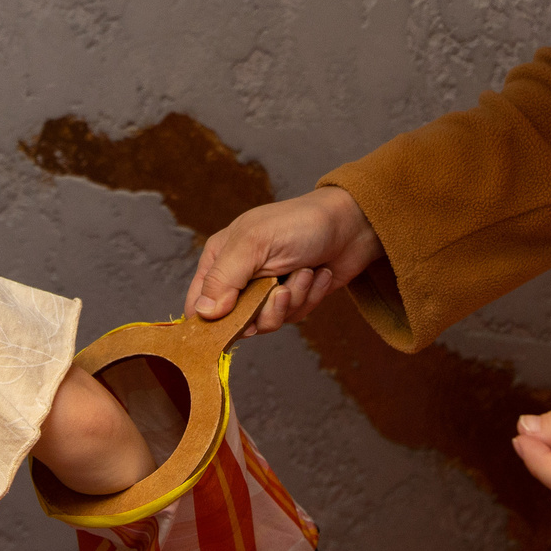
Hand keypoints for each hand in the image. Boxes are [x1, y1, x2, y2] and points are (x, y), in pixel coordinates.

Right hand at [186, 185, 381, 335]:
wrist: (352, 225)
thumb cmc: (300, 223)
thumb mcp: (254, 244)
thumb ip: (224, 278)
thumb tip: (202, 313)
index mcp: (220, 257)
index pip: (198, 302)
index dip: (208, 321)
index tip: (228, 327)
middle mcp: (240, 275)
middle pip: (235, 320)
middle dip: (264, 309)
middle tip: (281, 288)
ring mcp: (266, 289)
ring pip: (267, 322)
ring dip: (293, 299)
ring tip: (305, 271)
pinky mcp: (293, 299)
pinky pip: (293, 317)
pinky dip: (309, 297)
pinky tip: (318, 273)